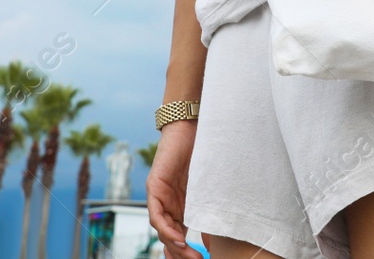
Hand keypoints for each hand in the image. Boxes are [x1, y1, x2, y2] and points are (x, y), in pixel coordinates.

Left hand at [146, 121, 201, 258]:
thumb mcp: (210, 187)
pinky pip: (156, 215)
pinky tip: (178, 238)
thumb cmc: (204, 152)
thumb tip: (220, 235)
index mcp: (181, 207)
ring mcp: (159, 197)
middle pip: (170, 237)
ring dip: (174, 245)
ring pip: (162, 230)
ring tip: (189, 255)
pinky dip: (165, 228)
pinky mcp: (154, 188)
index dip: (187, 251)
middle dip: (182, 253)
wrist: (191, 127)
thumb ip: (211, 209)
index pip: (180, 236)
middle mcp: (168, 205)